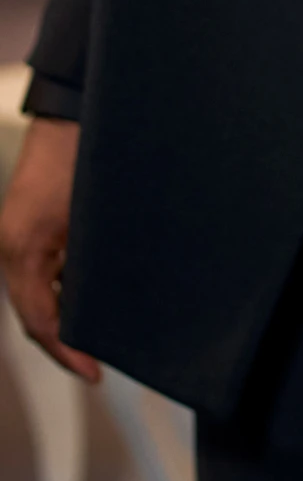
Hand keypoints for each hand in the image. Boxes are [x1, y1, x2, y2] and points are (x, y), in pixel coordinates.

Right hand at [0, 117, 101, 381]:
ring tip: (96, 340)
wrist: (76, 108)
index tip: (94, 372)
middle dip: (64, 342)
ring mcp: (20, 238)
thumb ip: (95, 264)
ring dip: (64, 318)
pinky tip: (91, 300)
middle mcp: (14, 249)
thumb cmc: (86, 153)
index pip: (41, 322)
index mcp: (23, 251)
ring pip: (39, 295)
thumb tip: (110, 304)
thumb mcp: (95, 218)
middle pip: (36, 314)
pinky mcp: (33, 228)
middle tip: (97, 363)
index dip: (67, 352)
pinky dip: (64, 291)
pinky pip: (44, 273)